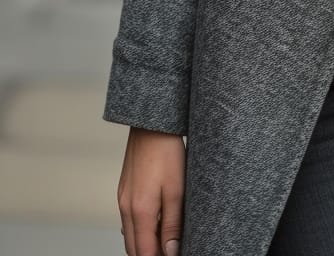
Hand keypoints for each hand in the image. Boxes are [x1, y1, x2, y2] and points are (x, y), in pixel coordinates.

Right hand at [117, 126, 184, 255]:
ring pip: (129, 235)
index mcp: (140, 211)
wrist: (151, 125)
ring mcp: (122, 199)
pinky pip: (128, 220)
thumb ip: (172, 225)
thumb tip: (170, 253)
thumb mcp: (177, 190)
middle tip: (170, 251)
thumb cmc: (167, 153)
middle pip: (133, 249)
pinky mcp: (124, 191)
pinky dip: (139, 230)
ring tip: (164, 242)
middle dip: (149, 255)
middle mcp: (126, 208)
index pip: (144, 253)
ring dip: (143, 245)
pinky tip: (155, 225)